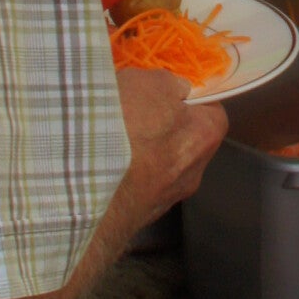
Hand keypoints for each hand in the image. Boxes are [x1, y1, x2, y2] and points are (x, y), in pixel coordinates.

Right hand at [112, 66, 228, 233]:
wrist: (87, 188)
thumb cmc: (128, 126)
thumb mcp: (151, 83)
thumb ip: (171, 84)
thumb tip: (177, 91)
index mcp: (205, 137)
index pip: (210, 112)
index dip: (188, 100)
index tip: (165, 94)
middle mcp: (192, 174)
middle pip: (182, 141)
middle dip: (159, 128)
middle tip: (133, 114)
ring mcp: (163, 200)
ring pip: (154, 166)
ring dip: (136, 153)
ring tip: (108, 137)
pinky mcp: (134, 216)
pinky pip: (132, 186)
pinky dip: (120, 173)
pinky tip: (99, 161)